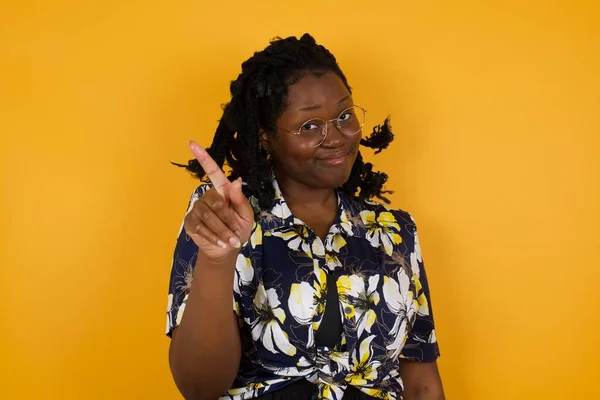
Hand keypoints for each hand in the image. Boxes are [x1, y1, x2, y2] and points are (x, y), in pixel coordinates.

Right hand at [183, 141, 253, 261]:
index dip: (204, 158)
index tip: (192, 144)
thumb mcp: (246, 216)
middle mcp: (208, 197)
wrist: (226, 250)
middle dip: (227, 218)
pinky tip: (220, 243)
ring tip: (230, 241)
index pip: (213, 172)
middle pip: (215, 201)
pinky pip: (200, 227)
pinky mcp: (190, 221)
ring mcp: (197, 208)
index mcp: (223, 192)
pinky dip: (212, 237)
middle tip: (235, 232)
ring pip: (208, 216)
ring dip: (221, 231)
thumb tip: (236, 180)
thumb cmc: (238, 230)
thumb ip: (240, 200)